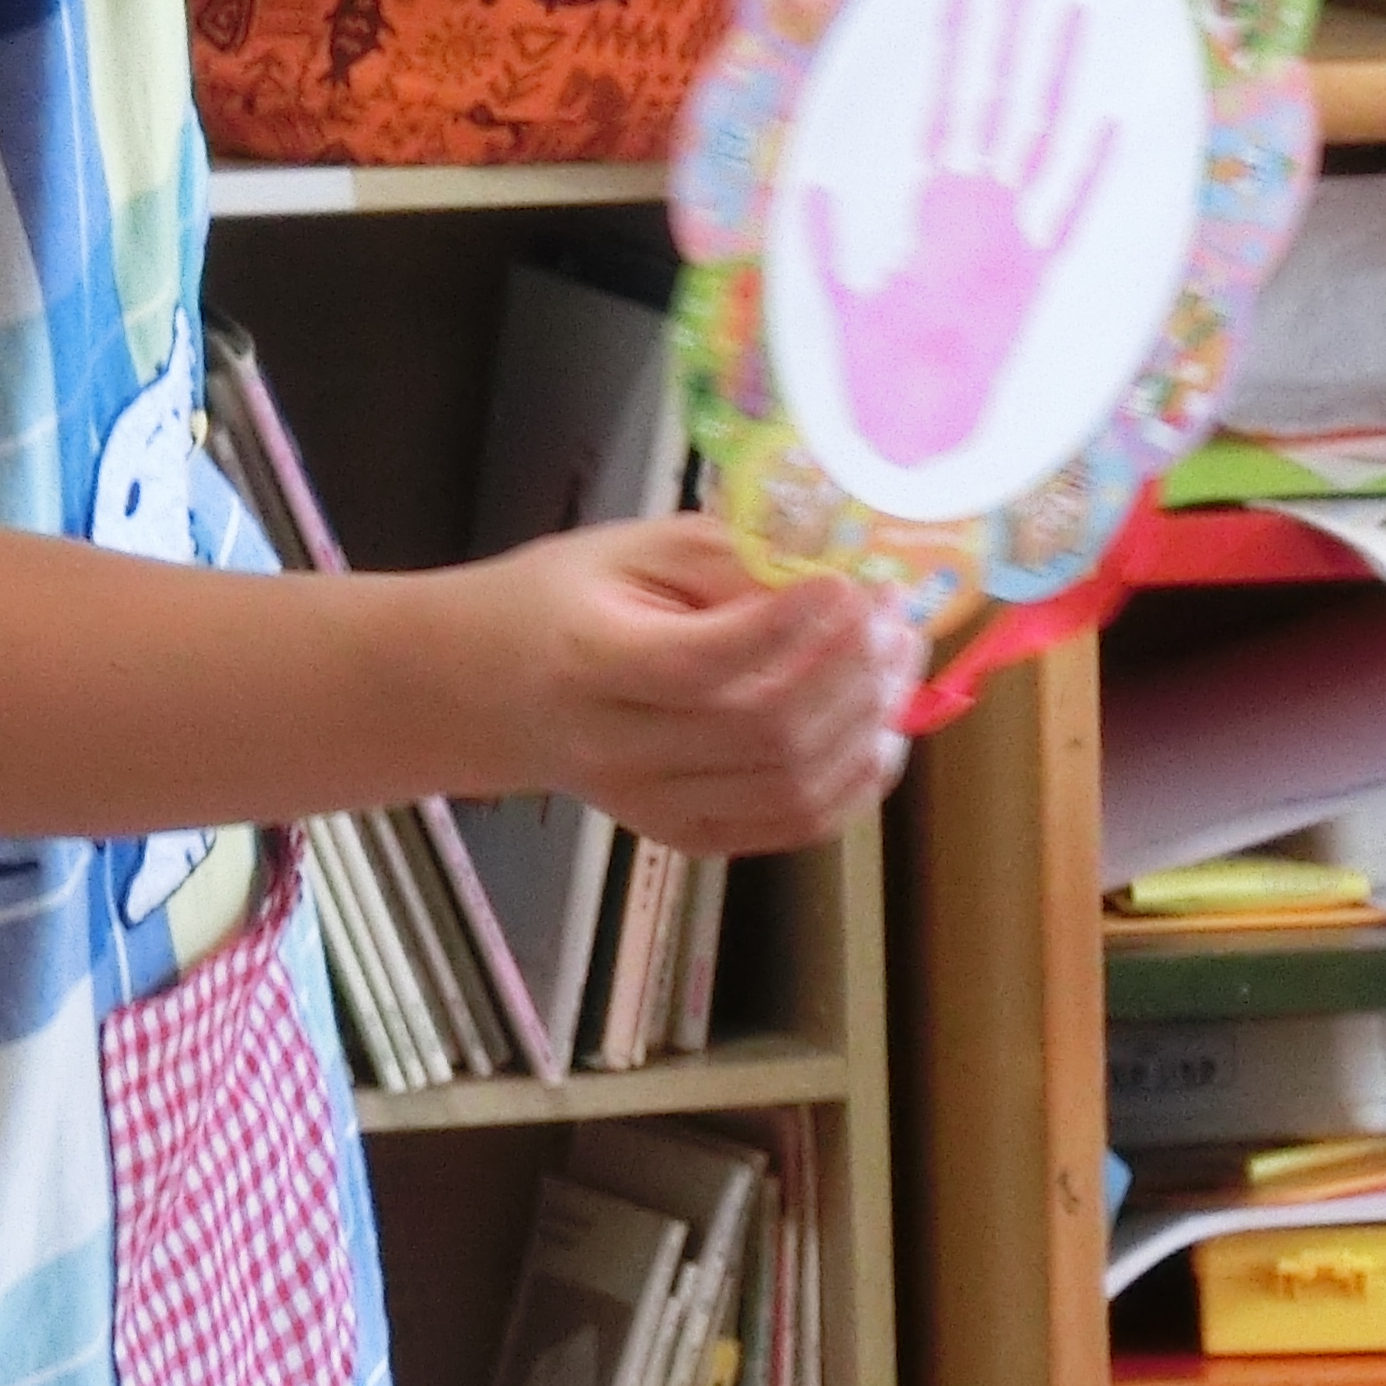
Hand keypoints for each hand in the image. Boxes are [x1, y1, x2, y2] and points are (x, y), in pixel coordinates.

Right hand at [441, 513, 916, 855]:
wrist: (485, 695)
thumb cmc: (560, 601)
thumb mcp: (631, 549)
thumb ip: (729, 559)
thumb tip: (839, 575)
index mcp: (591, 663)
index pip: (703, 662)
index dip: (791, 625)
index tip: (851, 579)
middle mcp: (619, 751)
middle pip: (763, 730)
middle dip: (852, 669)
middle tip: (897, 615)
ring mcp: (653, 807)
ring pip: (790, 787)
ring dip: (868, 723)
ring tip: (900, 661)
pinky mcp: (683, 836)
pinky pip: (791, 827)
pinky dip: (855, 784)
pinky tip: (882, 730)